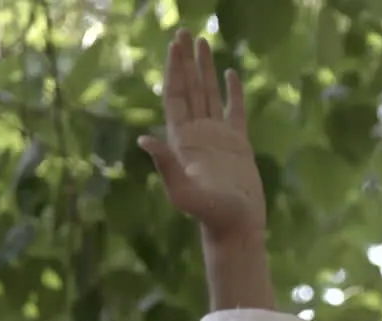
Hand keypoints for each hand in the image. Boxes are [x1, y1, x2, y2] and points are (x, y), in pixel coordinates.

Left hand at [138, 30, 264, 243]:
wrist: (236, 227)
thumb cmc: (209, 213)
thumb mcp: (182, 190)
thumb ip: (165, 164)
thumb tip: (143, 139)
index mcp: (181, 140)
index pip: (175, 95)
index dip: (174, 70)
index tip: (174, 44)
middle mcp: (196, 134)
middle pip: (189, 88)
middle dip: (186, 61)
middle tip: (185, 32)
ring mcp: (218, 137)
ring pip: (209, 94)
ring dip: (205, 69)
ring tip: (204, 42)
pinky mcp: (238, 144)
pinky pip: (235, 110)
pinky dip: (232, 91)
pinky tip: (230, 73)